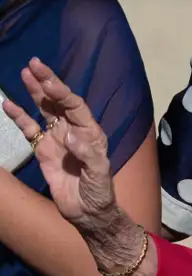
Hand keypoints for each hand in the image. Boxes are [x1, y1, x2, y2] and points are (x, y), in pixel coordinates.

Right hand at [1, 57, 115, 228]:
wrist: (87, 211)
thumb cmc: (99, 191)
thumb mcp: (99, 173)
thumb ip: (87, 154)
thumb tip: (70, 136)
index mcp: (91, 132)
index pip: (75, 105)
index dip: (62, 93)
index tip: (48, 82)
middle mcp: (74, 130)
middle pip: (59, 101)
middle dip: (47, 82)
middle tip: (35, 63)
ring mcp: (57, 138)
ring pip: (44, 110)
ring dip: (35, 92)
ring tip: (25, 72)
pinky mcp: (44, 150)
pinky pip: (30, 129)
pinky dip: (19, 117)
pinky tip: (9, 104)